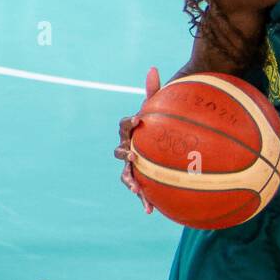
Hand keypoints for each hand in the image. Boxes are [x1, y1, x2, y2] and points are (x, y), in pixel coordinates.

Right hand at [115, 66, 159, 213]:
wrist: (160, 146)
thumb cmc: (158, 126)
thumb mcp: (157, 110)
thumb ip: (154, 91)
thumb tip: (153, 68)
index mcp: (130, 132)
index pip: (124, 126)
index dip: (129, 122)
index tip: (138, 119)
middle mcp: (128, 149)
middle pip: (119, 151)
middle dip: (124, 153)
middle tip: (134, 155)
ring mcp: (132, 167)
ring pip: (125, 174)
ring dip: (130, 181)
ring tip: (136, 188)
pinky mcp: (140, 181)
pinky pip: (140, 192)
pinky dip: (144, 201)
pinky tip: (151, 211)